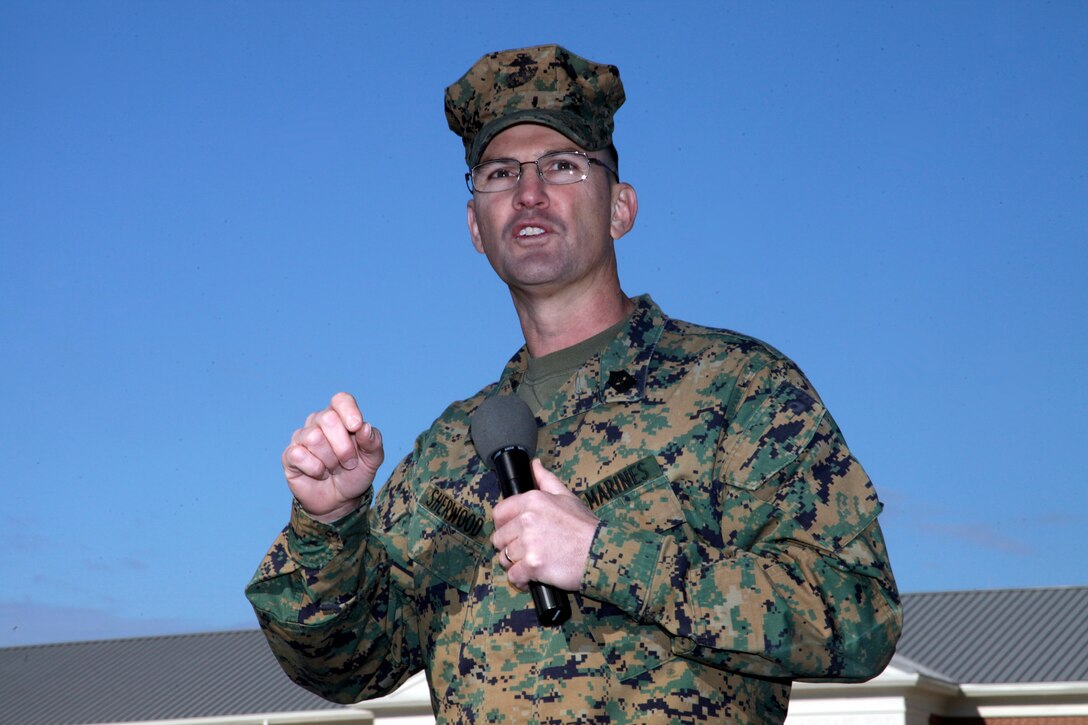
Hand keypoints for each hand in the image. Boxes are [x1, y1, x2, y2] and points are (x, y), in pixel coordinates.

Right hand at [282, 392, 384, 522]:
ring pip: (314, 437)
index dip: (348, 411)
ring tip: (333, 468)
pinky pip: (300, 455)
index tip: (356, 427)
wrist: (340, 500)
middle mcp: (318, 422)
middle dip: (344, 446)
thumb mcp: (373, 459)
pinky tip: (319, 473)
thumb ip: (373, 441)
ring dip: (330, 460)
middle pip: (328, 418)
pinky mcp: (290, 455)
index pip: (340, 400)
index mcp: (340, 416)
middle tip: (349, 462)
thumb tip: (365, 427)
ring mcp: (302, 437)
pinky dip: (315, 469)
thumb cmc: (355, 472)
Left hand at [491, 459, 598, 590]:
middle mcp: (527, 519)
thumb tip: (535, 464)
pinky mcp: (533, 565)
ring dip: (515, 564)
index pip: (499, 513)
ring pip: (504, 558)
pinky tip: (532, 578)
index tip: (513, 534)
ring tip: (531, 564)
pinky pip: (514, 576)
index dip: (504, 526)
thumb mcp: (567, 497)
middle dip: (510, 547)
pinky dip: (521, 581)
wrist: (602, 552)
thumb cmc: (586, 527)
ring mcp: (529, 543)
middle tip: (527, 551)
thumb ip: (546, 480)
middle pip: (499, 538)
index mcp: (532, 500)